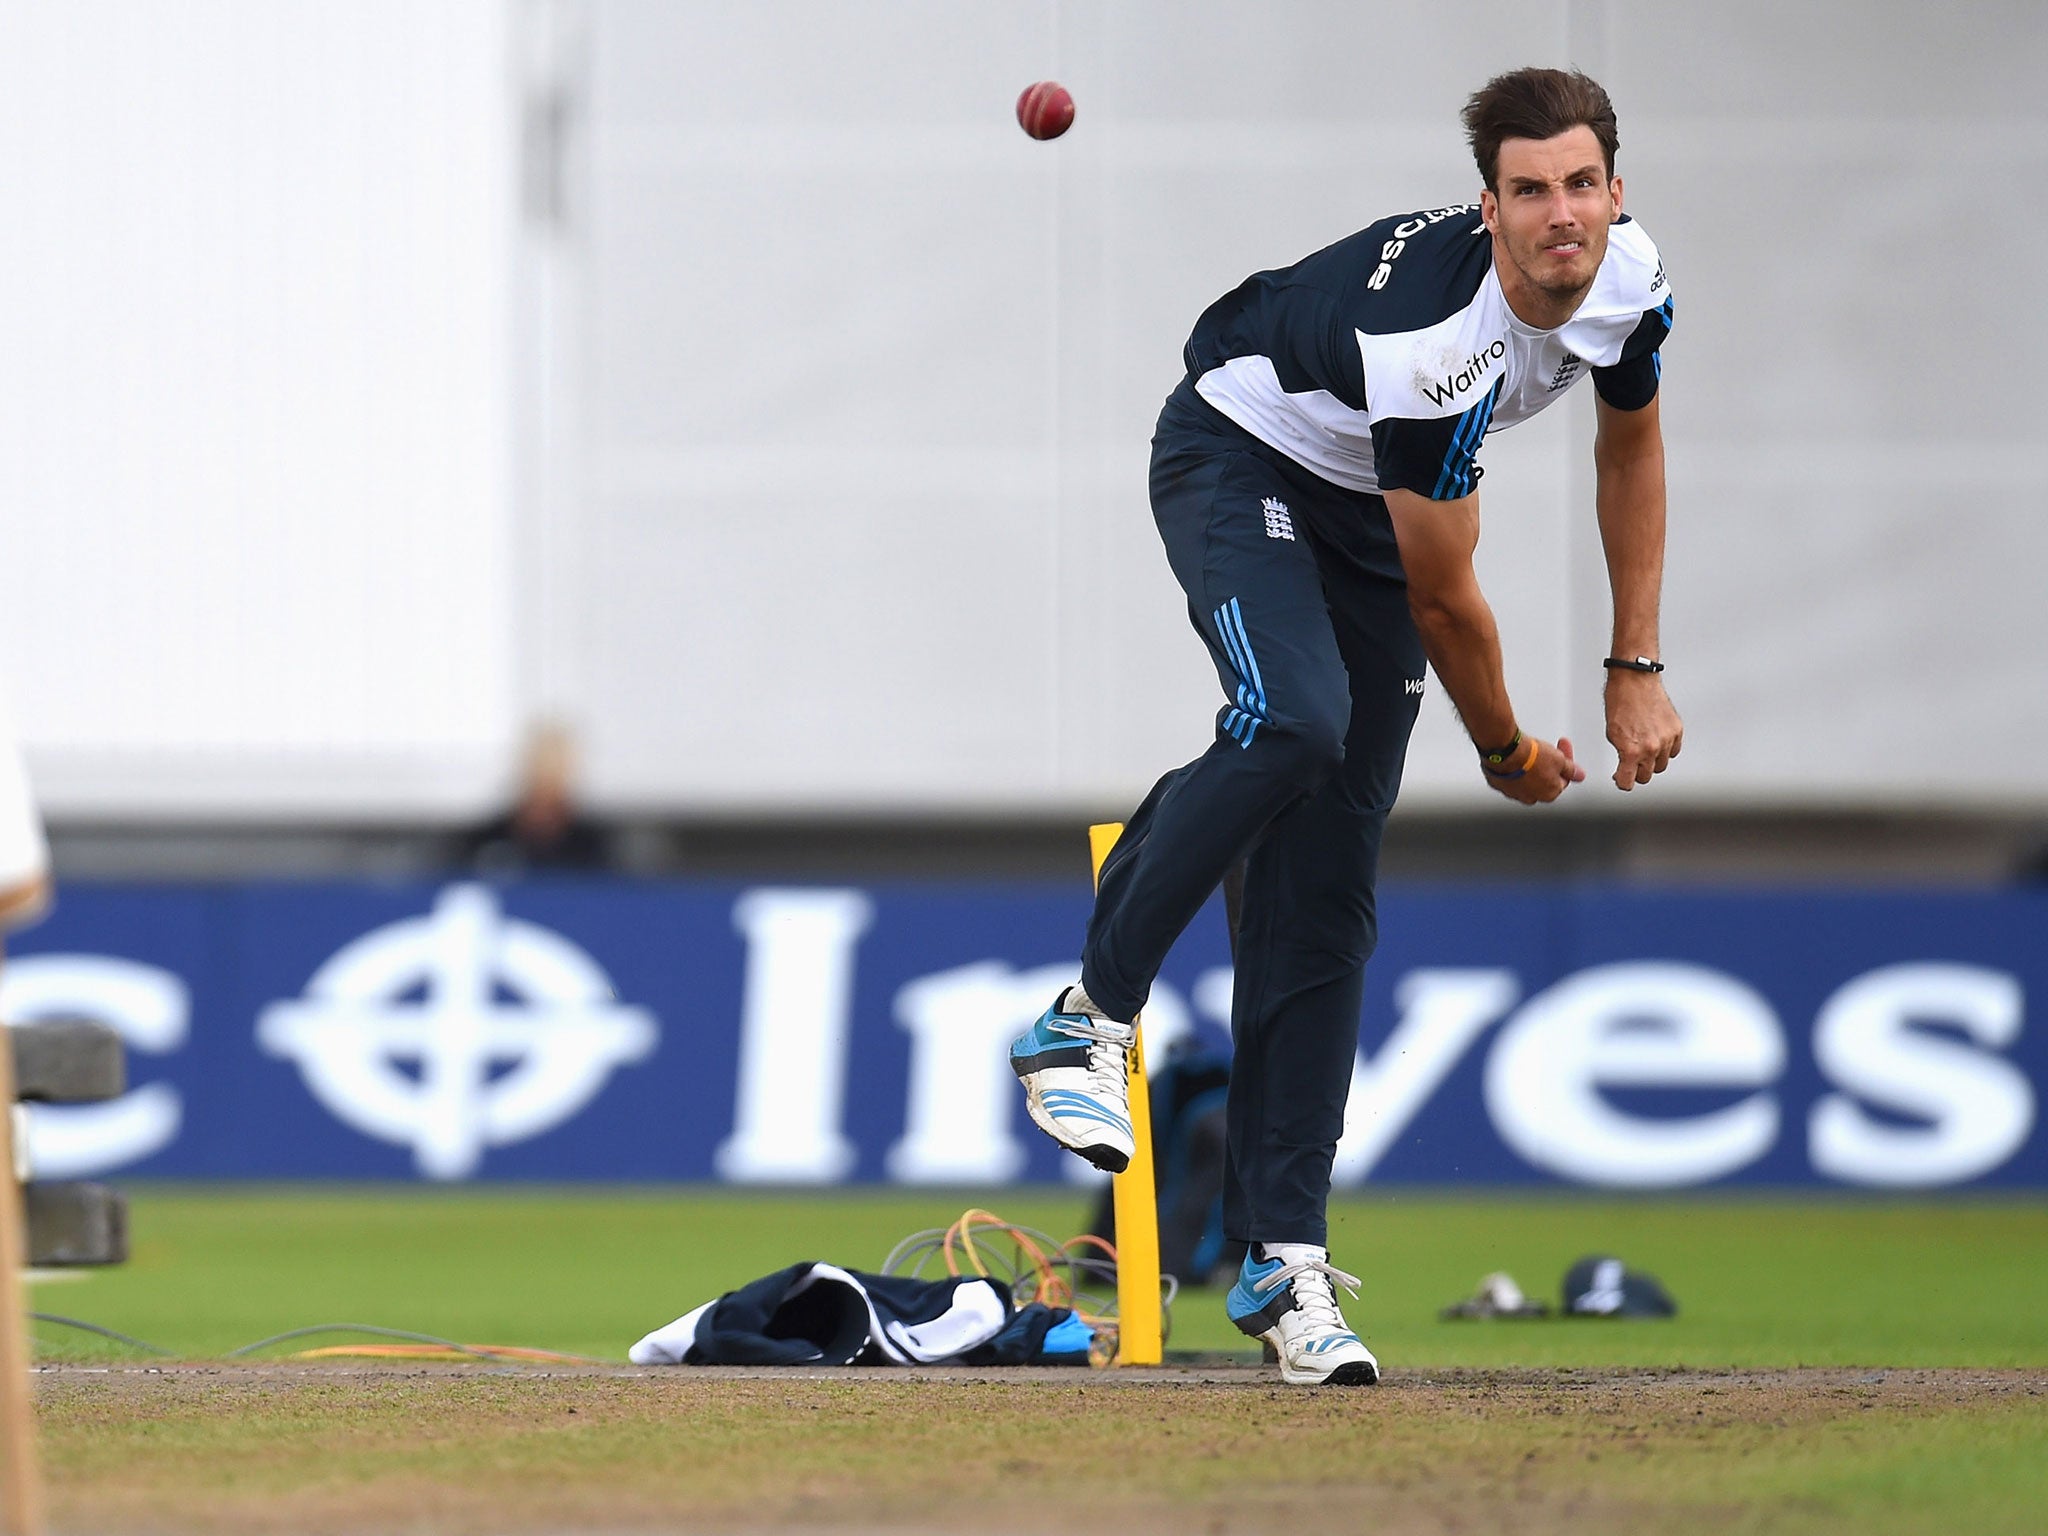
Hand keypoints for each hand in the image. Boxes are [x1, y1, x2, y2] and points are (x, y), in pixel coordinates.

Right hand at [1484, 736, 1586, 804]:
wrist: (1505, 751)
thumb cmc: (1531, 757)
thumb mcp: (1559, 759)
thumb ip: (1570, 769)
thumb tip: (1580, 775)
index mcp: (1550, 794)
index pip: (1562, 780)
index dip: (1564, 763)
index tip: (1562, 749)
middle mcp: (1532, 797)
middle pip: (1543, 781)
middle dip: (1546, 766)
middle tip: (1544, 750)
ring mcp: (1513, 792)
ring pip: (1525, 780)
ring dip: (1529, 768)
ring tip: (1528, 751)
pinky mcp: (1498, 784)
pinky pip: (1508, 777)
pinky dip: (1512, 769)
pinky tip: (1514, 756)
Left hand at [1605, 671, 1683, 789]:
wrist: (1635, 680)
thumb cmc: (1620, 702)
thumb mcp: (1612, 733)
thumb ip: (1621, 754)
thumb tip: (1624, 768)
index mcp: (1631, 751)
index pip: (1628, 782)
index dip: (1622, 782)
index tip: (1621, 778)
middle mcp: (1651, 748)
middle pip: (1646, 776)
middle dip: (1637, 772)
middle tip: (1631, 763)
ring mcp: (1666, 740)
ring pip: (1661, 765)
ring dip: (1652, 761)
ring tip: (1643, 748)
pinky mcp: (1677, 730)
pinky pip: (1673, 751)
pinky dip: (1665, 749)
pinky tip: (1656, 740)